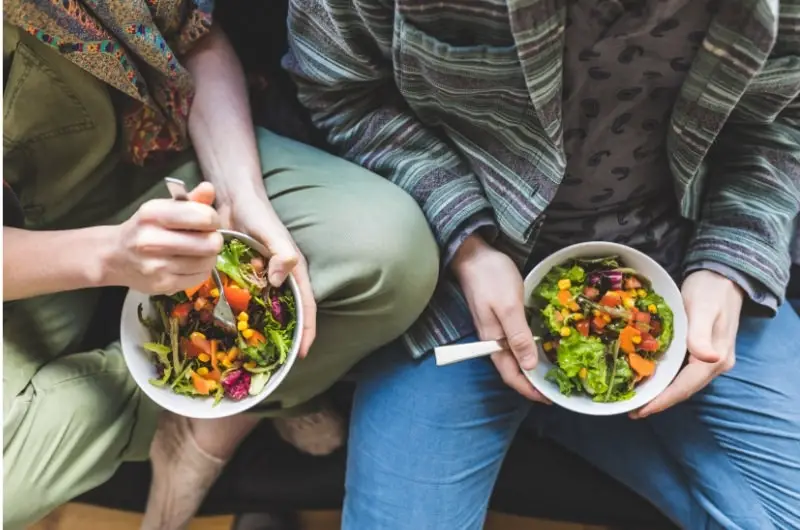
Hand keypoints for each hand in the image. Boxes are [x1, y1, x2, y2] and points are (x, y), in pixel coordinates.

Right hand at [105, 183, 222, 293]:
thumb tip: (209, 188)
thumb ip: (189, 200)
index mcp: (153, 214)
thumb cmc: (144, 228)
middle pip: (211, 243)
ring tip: (197, 252)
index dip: (214, 219)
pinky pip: (200, 277)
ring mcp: (157, 266)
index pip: (204, 217)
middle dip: (214, 240)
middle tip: (206, 238)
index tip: (208, 221)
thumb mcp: (163, 208)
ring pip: (208, 262)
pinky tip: (189, 264)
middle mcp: (152, 240)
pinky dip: (201, 270)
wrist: (114, 256)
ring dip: (208, 256)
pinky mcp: (163, 285)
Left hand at [219, 194, 315, 358]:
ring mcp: (262, 278)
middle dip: (287, 337)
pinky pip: (247, 300)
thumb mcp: (271, 232)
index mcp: (293, 270)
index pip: (306, 306)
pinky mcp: (245, 276)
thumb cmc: (257, 213)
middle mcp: (281, 278)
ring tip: (255, 352)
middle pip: (289, 313)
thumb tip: (281, 280)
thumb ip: (281, 253)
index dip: (308, 330)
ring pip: (267, 309)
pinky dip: (244, 314)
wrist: (233, 198)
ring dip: (264, 329)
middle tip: (277, 361)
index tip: (304, 353)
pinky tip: (232, 329)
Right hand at [452, 234, 548, 402]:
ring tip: (553, 370)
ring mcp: (495, 329)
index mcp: (493, 341)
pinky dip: (529, 349)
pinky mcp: (500, 318)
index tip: (550, 398)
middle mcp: (493, 340)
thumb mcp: (509, 307)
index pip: (511, 375)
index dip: (529, 390)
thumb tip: (530, 366)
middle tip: (556, 387)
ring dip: (531, 367)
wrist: (473, 255)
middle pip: (512, 370)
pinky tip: (541, 346)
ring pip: (514, 357)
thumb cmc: (491, 278)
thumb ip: (518, 336)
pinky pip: (515, 342)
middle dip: (532, 382)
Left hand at [633, 270, 742, 417]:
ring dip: (660, 391)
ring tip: (635, 396)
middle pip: (682, 389)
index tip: (639, 411)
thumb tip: (707, 358)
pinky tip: (648, 377)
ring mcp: (709, 358)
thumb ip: (700, 334)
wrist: (723, 275)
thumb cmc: (711, 290)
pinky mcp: (701, 350)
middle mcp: (714, 363)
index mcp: (715, 358)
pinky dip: (664, 377)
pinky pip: (681, 371)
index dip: (661, 401)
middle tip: (630, 408)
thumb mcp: (703, 309)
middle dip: (657, 401)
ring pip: (681, 382)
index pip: (685, 388)